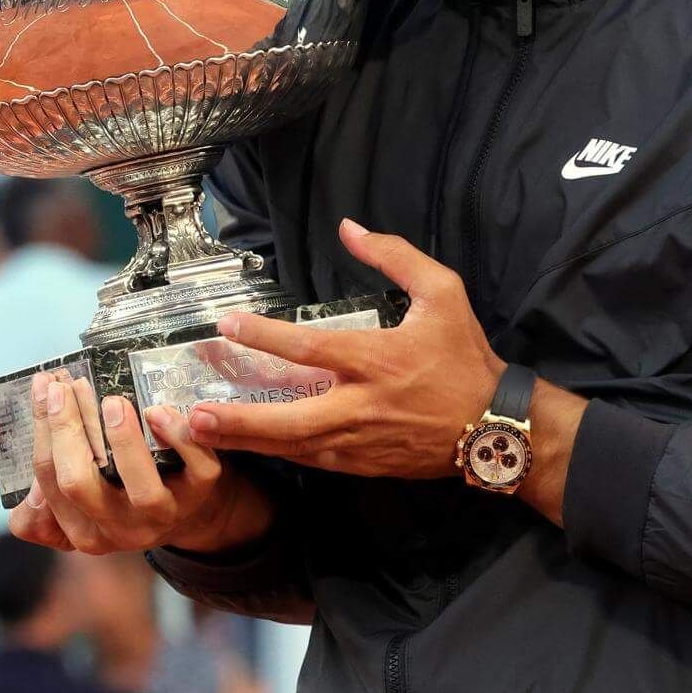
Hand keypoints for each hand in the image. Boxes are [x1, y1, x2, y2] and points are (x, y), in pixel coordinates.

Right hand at [9, 369, 273, 556]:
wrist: (192, 510)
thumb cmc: (124, 492)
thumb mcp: (85, 505)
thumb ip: (48, 507)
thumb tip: (25, 503)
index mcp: (83, 530)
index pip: (51, 479)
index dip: (44, 430)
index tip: (45, 384)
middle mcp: (120, 529)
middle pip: (79, 484)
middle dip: (67, 430)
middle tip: (67, 385)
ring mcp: (163, 515)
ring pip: (142, 489)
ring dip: (124, 441)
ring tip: (113, 401)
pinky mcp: (202, 495)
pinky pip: (197, 470)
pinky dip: (179, 438)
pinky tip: (159, 411)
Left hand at [184, 220, 502, 478]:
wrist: (497, 426)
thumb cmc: (465, 356)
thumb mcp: (443, 292)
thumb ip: (395, 256)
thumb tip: (349, 227)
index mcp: (376, 359)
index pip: (308, 348)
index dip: (263, 336)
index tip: (225, 324)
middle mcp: (361, 406)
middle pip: (289, 419)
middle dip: (238, 419)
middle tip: (194, 415)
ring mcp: (360, 442)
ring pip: (292, 447)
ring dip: (245, 441)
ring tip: (199, 434)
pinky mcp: (364, 465)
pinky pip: (311, 462)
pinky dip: (276, 454)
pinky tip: (245, 447)